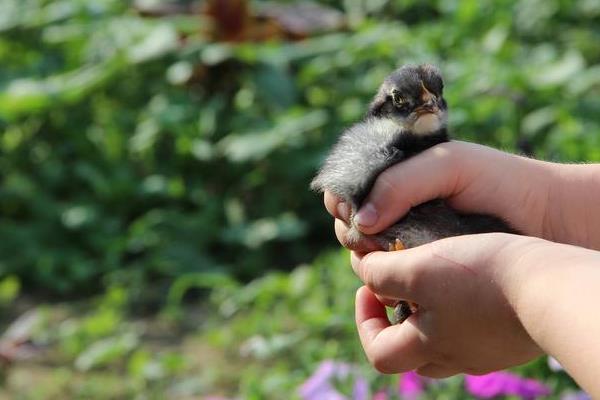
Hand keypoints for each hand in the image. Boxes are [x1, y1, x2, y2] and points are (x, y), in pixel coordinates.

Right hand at [325, 141, 599, 250]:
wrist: (548, 216)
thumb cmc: (500, 181)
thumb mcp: (448, 166)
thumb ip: (399, 183)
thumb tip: (360, 221)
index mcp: (397, 177)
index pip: (348, 188)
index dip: (340, 199)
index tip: (347, 210)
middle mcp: (397, 210)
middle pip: (349, 222)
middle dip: (350, 228)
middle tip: (369, 234)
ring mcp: (408, 241)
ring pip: (364, 253)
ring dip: (365, 253)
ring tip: (385, 250)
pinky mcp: (423, 270)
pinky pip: (390, 276)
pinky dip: (383, 276)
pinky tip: (392, 273)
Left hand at [352, 233, 544, 377]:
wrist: (552, 287)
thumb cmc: (482, 279)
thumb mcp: (421, 269)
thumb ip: (383, 274)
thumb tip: (363, 272)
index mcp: (429, 347)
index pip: (379, 354)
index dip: (365, 321)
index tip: (369, 287)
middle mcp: (456, 357)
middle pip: (409, 352)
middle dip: (393, 319)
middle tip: (397, 286)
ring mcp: (485, 350)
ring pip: (441, 341)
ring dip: (425, 313)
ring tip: (430, 278)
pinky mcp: (507, 336)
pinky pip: (472, 329)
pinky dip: (457, 309)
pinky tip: (465, 280)